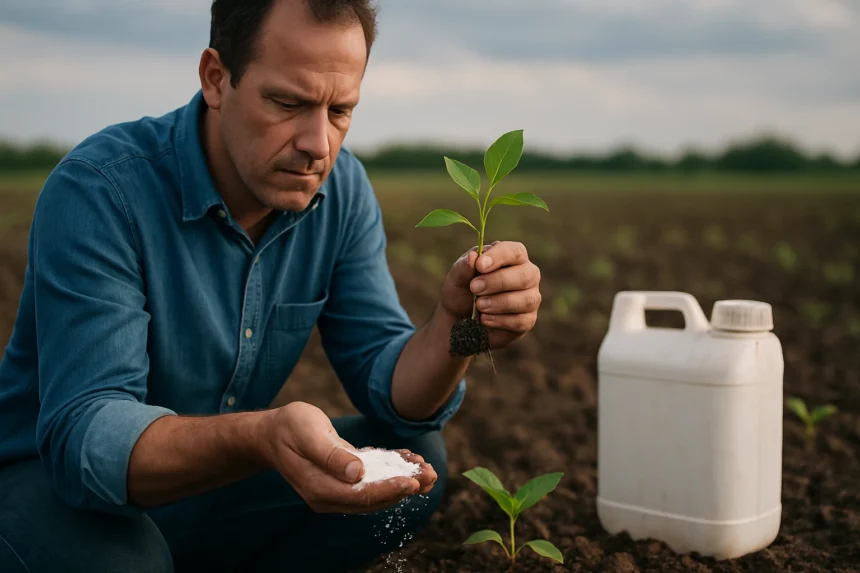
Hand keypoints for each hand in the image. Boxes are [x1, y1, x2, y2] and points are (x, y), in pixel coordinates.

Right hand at [259, 402, 436, 512]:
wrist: (271, 433)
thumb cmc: (289, 427)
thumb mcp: (308, 433)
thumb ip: (331, 454)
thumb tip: (356, 472)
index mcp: (319, 488)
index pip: (361, 496)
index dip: (388, 490)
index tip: (412, 481)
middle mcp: (329, 496)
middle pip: (373, 499)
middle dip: (404, 488)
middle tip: (431, 474)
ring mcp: (335, 491)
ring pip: (375, 492)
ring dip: (402, 482)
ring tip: (427, 470)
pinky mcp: (342, 481)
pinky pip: (370, 482)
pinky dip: (390, 473)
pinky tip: (408, 462)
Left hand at [440, 241, 540, 348]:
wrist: (460, 319)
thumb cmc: (463, 290)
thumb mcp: (457, 278)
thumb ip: (464, 267)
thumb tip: (473, 257)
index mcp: (512, 257)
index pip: (515, 251)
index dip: (499, 257)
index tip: (480, 266)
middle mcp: (527, 275)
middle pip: (525, 275)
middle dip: (498, 282)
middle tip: (475, 288)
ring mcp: (530, 297)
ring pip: (526, 299)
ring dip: (499, 303)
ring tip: (479, 306)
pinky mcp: (528, 319)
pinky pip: (521, 321)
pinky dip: (500, 321)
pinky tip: (485, 319)